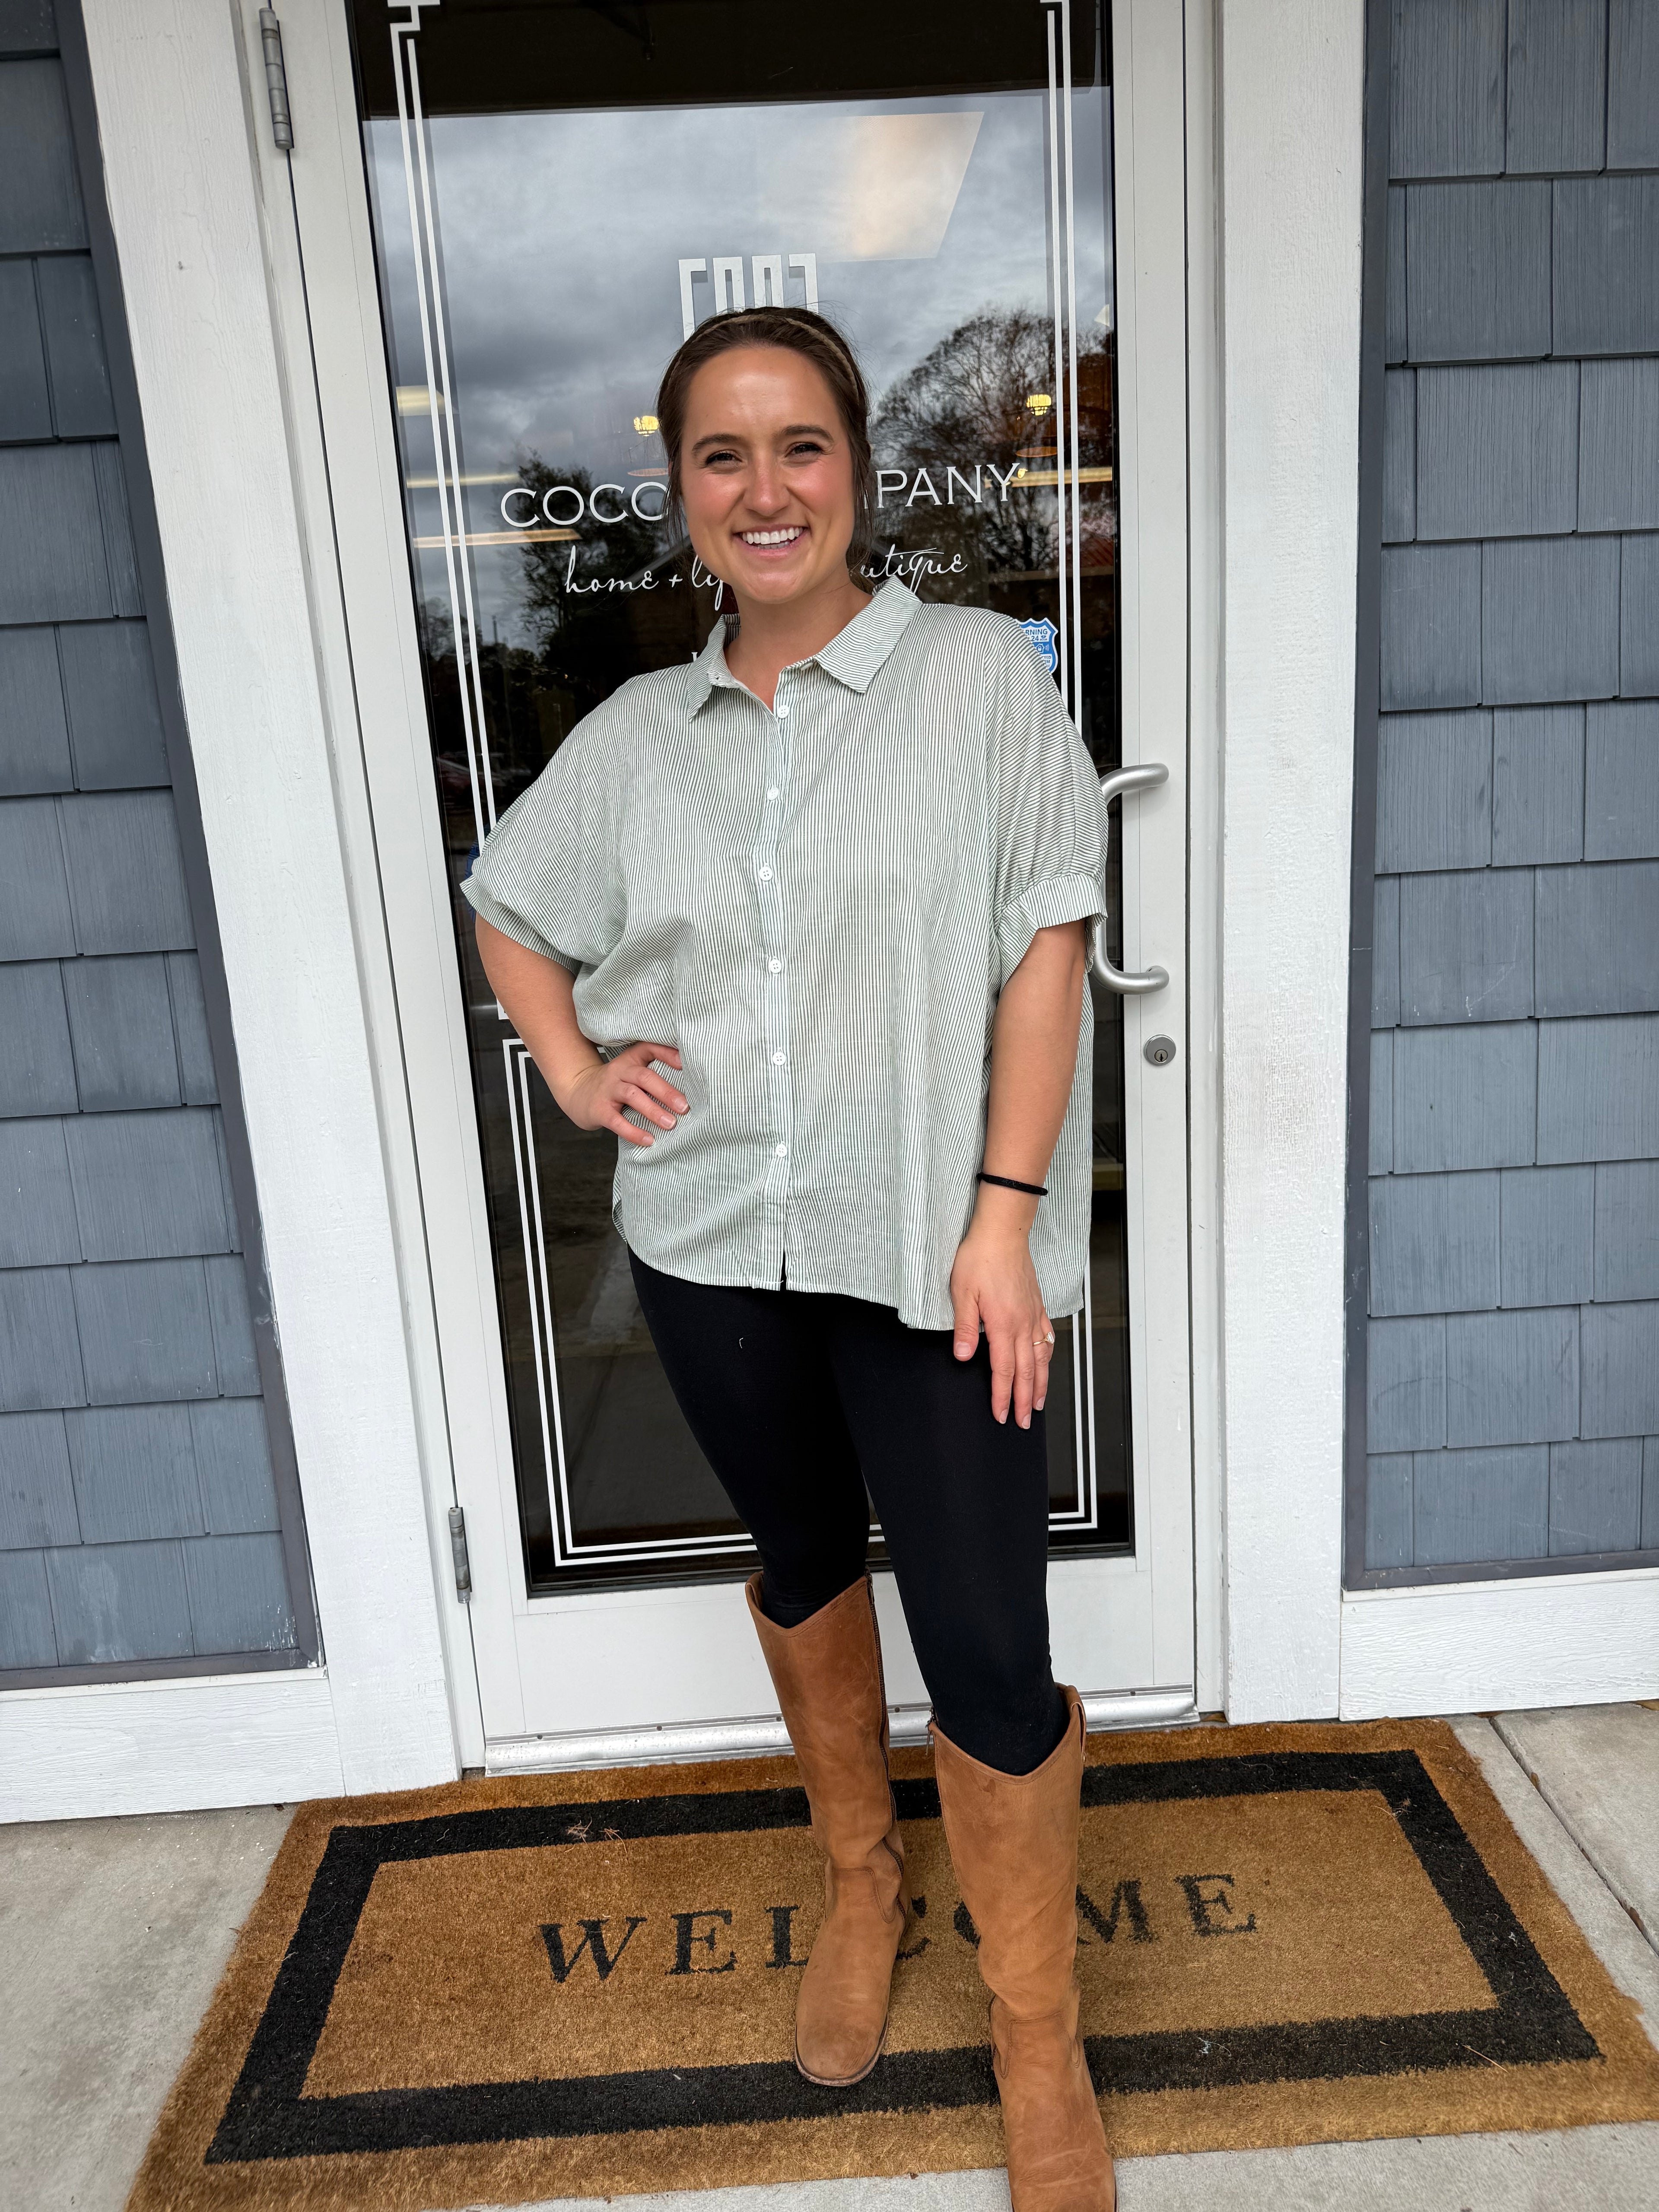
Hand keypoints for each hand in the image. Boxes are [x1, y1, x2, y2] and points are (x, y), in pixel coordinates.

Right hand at [560, 1042, 685, 1147]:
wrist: (578, 1092)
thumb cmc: (615, 1084)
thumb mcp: (631, 1072)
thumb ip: (653, 1074)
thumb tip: (690, 1089)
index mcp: (630, 1060)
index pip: (649, 1049)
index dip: (668, 1054)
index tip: (687, 1064)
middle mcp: (619, 1071)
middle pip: (645, 1076)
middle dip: (666, 1091)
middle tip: (685, 1106)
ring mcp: (608, 1090)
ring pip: (633, 1096)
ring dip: (653, 1110)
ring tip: (671, 1124)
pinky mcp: (599, 1109)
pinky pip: (617, 1121)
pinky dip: (633, 1132)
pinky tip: (649, 1140)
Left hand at [949, 1217, 1053, 1428]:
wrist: (1002, 1233)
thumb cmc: (979, 1258)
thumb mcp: (962, 1293)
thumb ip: (964, 1328)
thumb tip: (963, 1356)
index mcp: (1003, 1325)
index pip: (1003, 1370)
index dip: (1002, 1396)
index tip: (1002, 1415)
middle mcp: (1022, 1324)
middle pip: (1026, 1371)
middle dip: (1024, 1399)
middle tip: (1025, 1422)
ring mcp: (1032, 1315)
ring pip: (1041, 1357)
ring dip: (1040, 1383)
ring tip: (1038, 1402)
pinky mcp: (1037, 1305)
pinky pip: (1046, 1337)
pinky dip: (1047, 1355)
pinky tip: (1046, 1361)